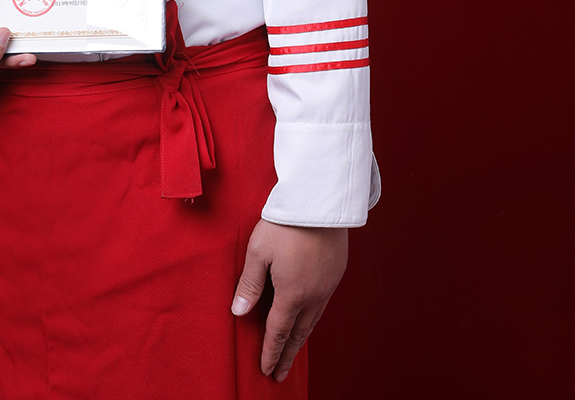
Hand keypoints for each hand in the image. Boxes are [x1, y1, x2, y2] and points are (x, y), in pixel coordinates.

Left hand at [231, 219, 347, 382]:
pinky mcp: (336, 273)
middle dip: (287, 355)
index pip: (278, 332)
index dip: (271, 352)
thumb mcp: (258, 252)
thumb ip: (249, 284)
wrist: (319, 201)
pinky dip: (313, 320)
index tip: (266, 370)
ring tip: (293, 351)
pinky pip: (323, 305)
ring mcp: (327, 285)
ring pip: (313, 321)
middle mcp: (313, 296)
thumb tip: (239, 313)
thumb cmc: (284, 224)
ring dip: (301, 339)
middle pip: (298, 333)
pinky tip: (309, 319)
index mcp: (292, 294)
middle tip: (280, 373)